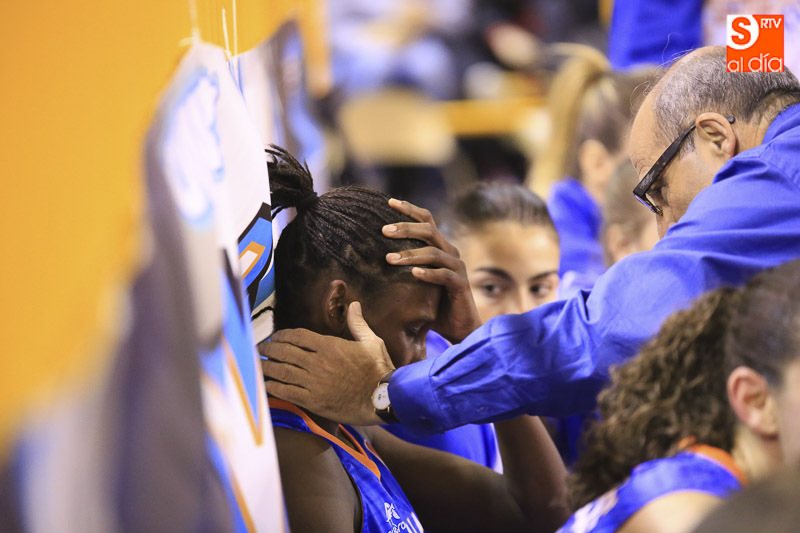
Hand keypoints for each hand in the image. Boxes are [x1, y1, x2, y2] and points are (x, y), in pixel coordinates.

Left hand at [260, 302, 394, 425]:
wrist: (381, 398)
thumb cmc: (378, 370)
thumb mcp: (372, 342)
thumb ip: (358, 324)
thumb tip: (354, 305)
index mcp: (329, 346)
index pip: (297, 336)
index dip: (283, 335)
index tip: (276, 336)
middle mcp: (317, 362)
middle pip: (285, 352)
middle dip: (270, 349)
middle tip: (261, 348)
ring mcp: (313, 382)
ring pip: (282, 371)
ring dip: (267, 366)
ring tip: (258, 364)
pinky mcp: (313, 401)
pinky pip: (287, 392)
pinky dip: (274, 387)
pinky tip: (267, 384)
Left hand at [384, 198, 481, 342]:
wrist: (459, 326)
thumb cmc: (434, 303)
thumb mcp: (416, 281)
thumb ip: (403, 268)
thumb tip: (370, 259)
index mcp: (440, 246)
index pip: (426, 220)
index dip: (409, 209)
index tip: (389, 202)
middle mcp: (450, 252)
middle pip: (429, 230)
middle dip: (405, 228)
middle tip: (384, 231)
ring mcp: (457, 268)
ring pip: (434, 253)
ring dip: (411, 254)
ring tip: (389, 259)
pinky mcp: (460, 285)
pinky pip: (444, 275)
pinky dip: (428, 274)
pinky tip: (414, 274)